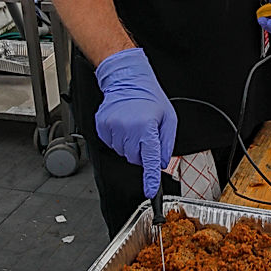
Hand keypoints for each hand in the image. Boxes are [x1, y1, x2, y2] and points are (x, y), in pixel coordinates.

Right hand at [94, 48, 176, 198]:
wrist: (128, 79)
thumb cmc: (150, 96)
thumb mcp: (168, 118)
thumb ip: (166, 142)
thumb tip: (162, 162)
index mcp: (147, 127)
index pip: (149, 160)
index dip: (150, 179)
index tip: (151, 191)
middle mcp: (128, 128)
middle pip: (135, 158)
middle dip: (141, 152)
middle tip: (145, 135)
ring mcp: (113, 127)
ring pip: (123, 152)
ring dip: (130, 145)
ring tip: (134, 125)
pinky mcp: (102, 125)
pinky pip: (111, 143)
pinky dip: (118, 138)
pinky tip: (124, 124)